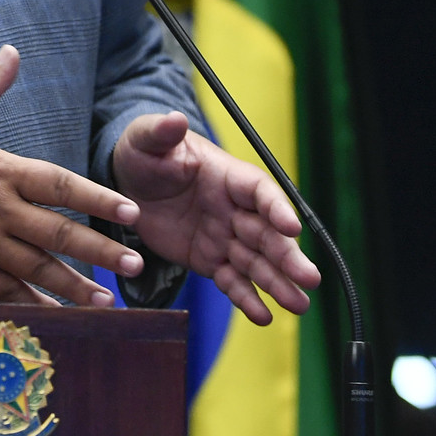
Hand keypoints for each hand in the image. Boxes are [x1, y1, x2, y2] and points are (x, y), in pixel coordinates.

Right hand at [0, 45, 144, 306]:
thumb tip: (11, 52)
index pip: (60, 185)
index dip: (98, 198)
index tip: (131, 213)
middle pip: (59, 232)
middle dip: (100, 250)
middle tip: (136, 264)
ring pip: (37, 268)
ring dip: (74, 286)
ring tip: (107, 301)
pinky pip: (4, 290)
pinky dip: (31, 304)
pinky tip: (55, 317)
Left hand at [111, 111, 322, 324]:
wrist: (126, 182)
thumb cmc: (144, 153)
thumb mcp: (147, 139)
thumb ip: (162, 132)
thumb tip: (174, 119)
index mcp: (227, 176)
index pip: (260, 191)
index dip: (276, 207)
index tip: (290, 226)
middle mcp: (233, 208)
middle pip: (267, 233)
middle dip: (288, 256)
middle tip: (309, 278)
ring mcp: (224, 236)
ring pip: (256, 262)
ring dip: (278, 283)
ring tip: (300, 305)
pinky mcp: (208, 259)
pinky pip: (230, 281)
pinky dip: (246, 298)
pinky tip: (264, 316)